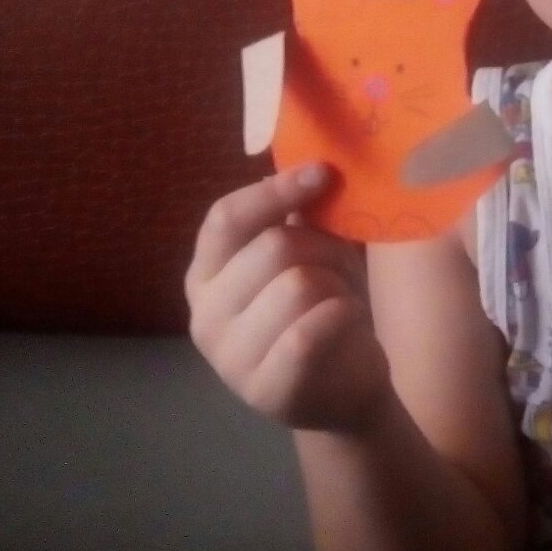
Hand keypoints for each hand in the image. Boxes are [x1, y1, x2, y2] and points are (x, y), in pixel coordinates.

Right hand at [185, 164, 392, 432]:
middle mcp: (206, 315)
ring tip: (341, 303)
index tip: (323, 173)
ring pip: (299, 284)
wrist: (344, 390)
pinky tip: (346, 324)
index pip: (226, 219)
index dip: (275, 191)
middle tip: (343, 268)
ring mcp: (230, 358)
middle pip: (274, 247)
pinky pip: (310, 330)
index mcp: (207, 274)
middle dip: (326, 249)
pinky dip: (342, 316)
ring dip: (338, 286)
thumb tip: (310, 161)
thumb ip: (298, 215)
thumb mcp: (309, 253)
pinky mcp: (266, 389)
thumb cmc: (323, 308)